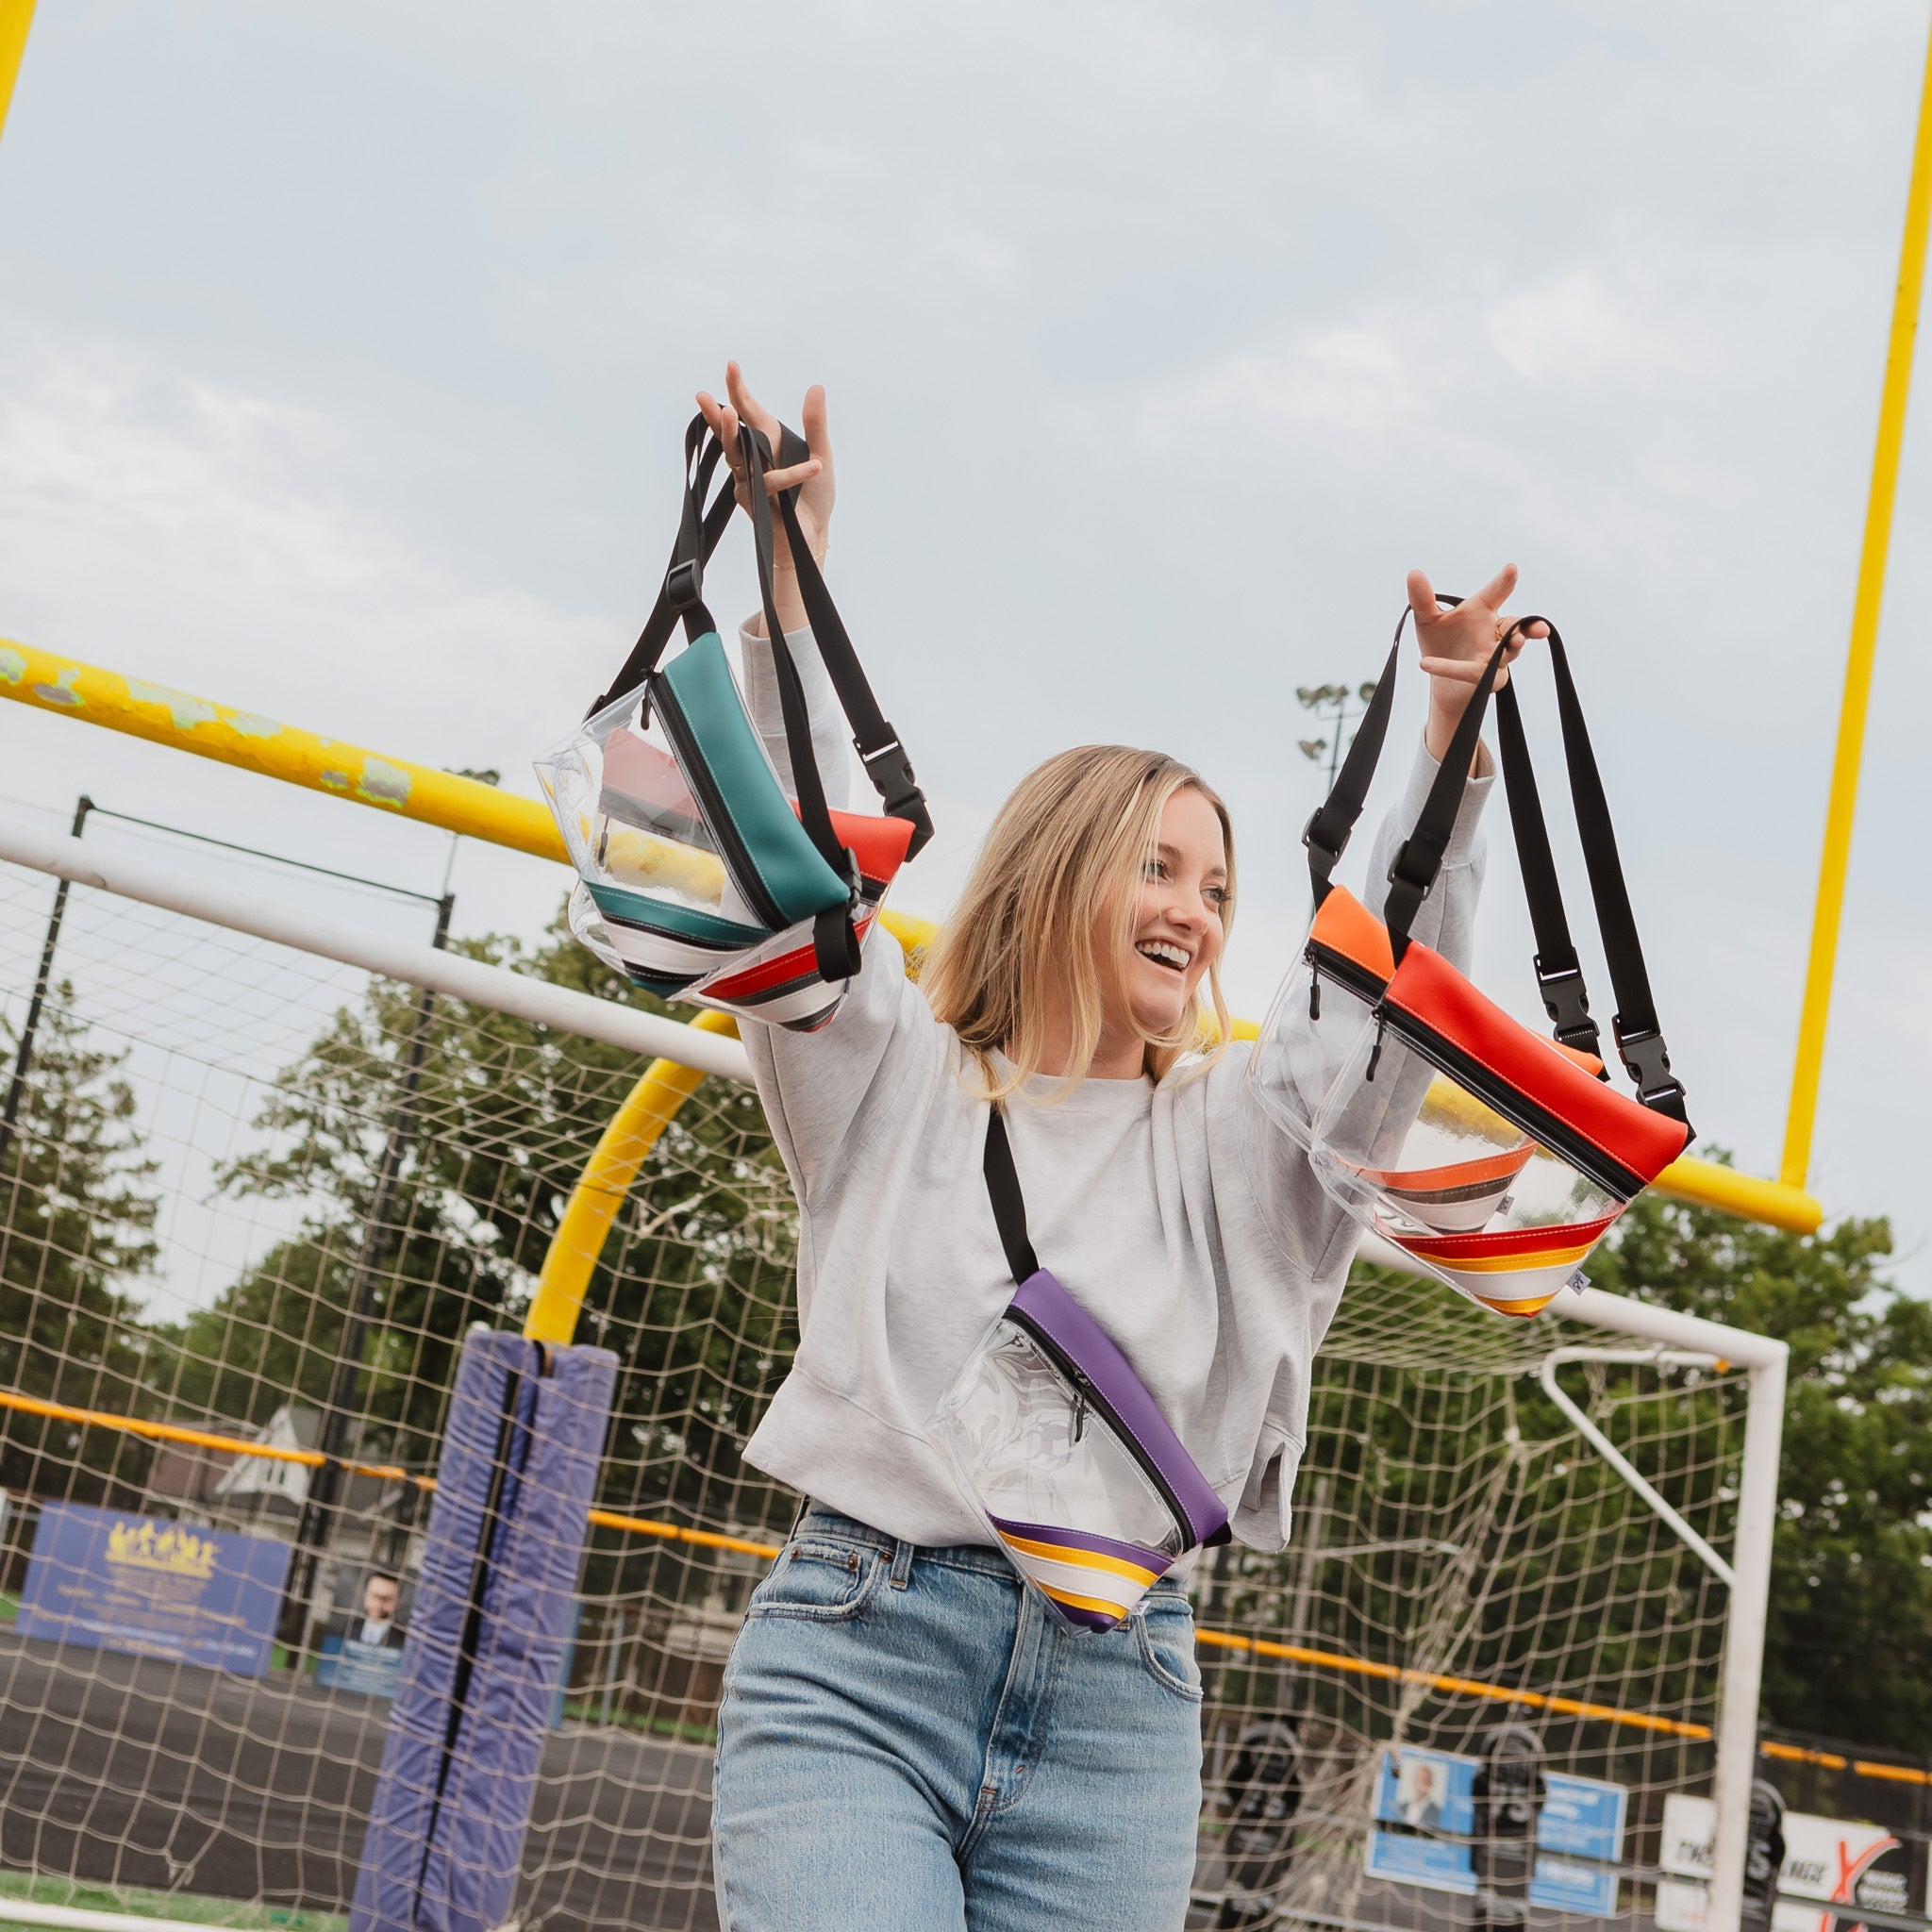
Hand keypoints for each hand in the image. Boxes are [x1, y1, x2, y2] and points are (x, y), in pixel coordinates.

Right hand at [695, 364, 834, 634]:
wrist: (814, 536)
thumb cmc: (814, 497)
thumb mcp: (822, 453)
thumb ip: (816, 423)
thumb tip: (816, 387)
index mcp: (767, 442)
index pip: (748, 411)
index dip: (738, 390)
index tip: (731, 365)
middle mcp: (753, 459)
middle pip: (730, 433)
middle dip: (717, 413)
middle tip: (705, 395)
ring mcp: (750, 481)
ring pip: (736, 455)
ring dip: (731, 434)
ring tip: (729, 413)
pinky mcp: (756, 501)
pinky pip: (772, 482)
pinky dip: (794, 474)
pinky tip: (815, 466)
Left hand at [1406, 564, 1548, 760]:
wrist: (1440, 682)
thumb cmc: (1441, 643)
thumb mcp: (1428, 620)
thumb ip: (1422, 599)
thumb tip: (1413, 573)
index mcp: (1483, 611)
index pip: (1496, 593)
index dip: (1505, 581)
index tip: (1512, 569)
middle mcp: (1495, 632)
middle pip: (1516, 625)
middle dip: (1529, 625)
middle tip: (1539, 626)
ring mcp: (1495, 657)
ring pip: (1508, 652)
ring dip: (1513, 647)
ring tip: (1517, 642)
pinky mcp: (1487, 679)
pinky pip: (1472, 672)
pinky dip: (1448, 668)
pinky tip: (1424, 663)